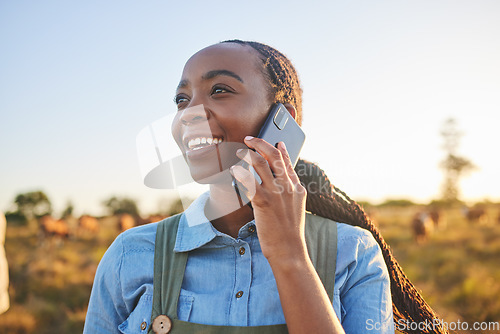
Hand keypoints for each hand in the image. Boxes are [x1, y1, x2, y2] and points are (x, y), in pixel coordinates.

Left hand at [230, 136, 307, 264]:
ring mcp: (276, 193)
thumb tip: (282, 183)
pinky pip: (248, 180)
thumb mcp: (295, 209)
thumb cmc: (289, 233)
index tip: (275, 142)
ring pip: (260, 163)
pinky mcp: (263, 201)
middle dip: (260, 143)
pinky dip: (239, 172)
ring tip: (238, 152)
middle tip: (249, 139)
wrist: (289, 250)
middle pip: (274, 156)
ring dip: (247, 154)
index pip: (288, 162)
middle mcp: (287, 187)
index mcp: (297, 188)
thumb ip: (289, 193)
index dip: (280, 149)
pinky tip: (233, 170)